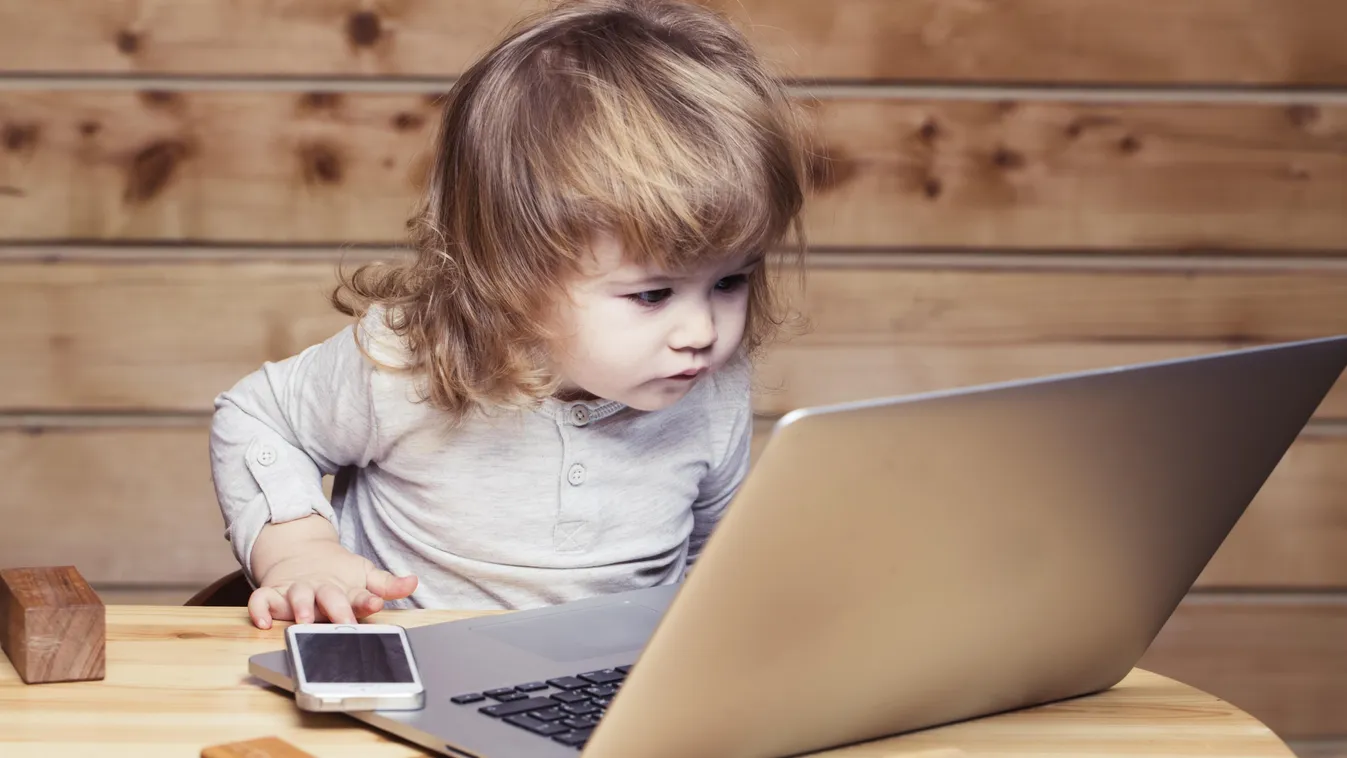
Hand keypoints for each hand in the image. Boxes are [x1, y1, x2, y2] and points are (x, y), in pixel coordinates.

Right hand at [248, 528, 417, 628]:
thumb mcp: (364, 577)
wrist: (300, 553)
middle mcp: (320, 589)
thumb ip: (387, 584)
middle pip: (328, 597)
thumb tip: (413, 581)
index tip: (375, 603)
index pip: (359, 594)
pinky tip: (262, 622)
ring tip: (303, 618)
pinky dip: (259, 609)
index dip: (368, 599)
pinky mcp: (273, 593)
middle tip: (342, 620)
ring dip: (299, 606)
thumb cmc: (337, 573)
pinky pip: (260, 600)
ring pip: (296, 596)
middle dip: (336, 609)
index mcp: (345, 588)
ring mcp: (296, 590)